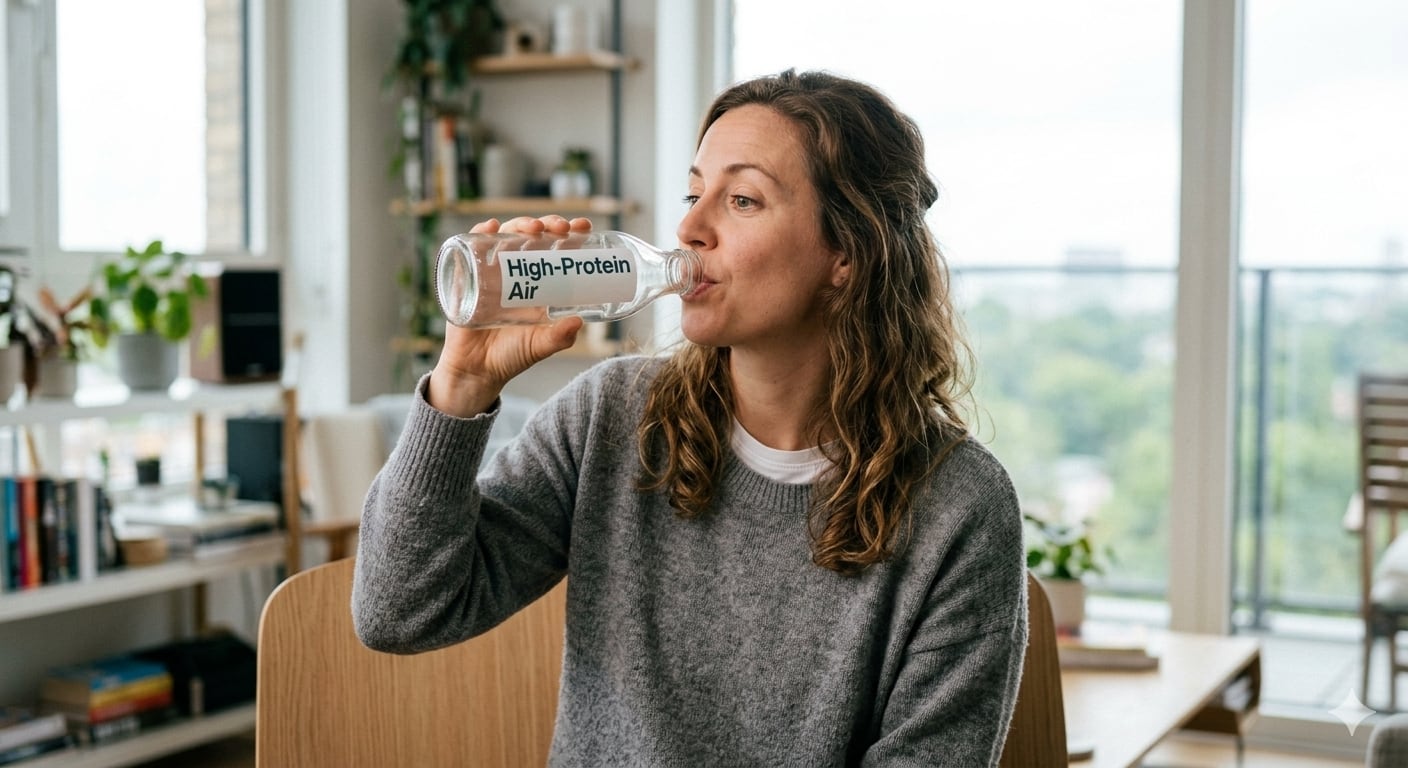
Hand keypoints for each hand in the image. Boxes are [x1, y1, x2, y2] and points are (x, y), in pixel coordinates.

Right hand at [428, 215, 591, 416]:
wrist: (476, 371)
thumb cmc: (511, 356)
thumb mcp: (539, 346)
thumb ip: (559, 338)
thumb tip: (578, 322)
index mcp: (537, 284)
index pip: (555, 250)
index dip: (570, 234)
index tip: (584, 227)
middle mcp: (515, 272)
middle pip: (532, 237)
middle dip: (548, 225)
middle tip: (561, 228)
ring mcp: (491, 272)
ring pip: (506, 236)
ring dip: (520, 225)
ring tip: (533, 228)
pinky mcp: (468, 276)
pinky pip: (472, 248)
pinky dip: (480, 232)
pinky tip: (491, 227)